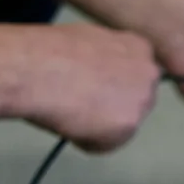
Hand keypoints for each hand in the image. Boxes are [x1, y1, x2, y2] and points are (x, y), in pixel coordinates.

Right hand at [4, 23, 160, 152]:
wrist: (34, 68)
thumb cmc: (49, 51)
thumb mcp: (88, 40)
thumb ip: (107, 59)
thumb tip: (102, 74)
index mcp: (140, 47)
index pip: (137, 75)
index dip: (114, 83)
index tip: (96, 86)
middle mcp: (149, 74)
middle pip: (136, 100)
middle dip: (113, 105)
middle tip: (82, 103)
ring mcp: (142, 101)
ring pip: (122, 124)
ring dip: (100, 125)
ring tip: (71, 111)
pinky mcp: (129, 126)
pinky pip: (107, 144)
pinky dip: (88, 141)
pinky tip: (69, 124)